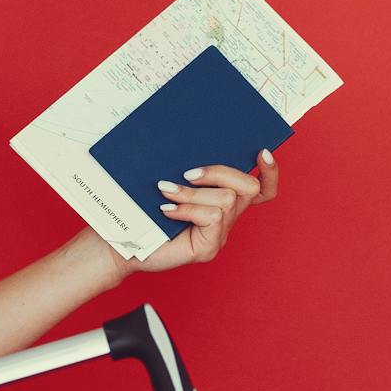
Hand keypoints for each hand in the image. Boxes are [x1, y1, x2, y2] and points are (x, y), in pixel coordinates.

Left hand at [125, 148, 280, 275]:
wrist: (119, 243)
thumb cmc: (141, 210)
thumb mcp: (170, 181)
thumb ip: (188, 169)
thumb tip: (193, 142)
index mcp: (221, 201)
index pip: (260, 190)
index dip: (270, 173)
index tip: (262, 152)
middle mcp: (226, 218)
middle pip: (249, 187)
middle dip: (220, 172)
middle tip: (188, 173)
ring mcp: (218, 235)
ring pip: (227, 200)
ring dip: (194, 193)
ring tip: (165, 191)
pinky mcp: (207, 248)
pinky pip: (212, 217)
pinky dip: (188, 208)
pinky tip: (166, 210)